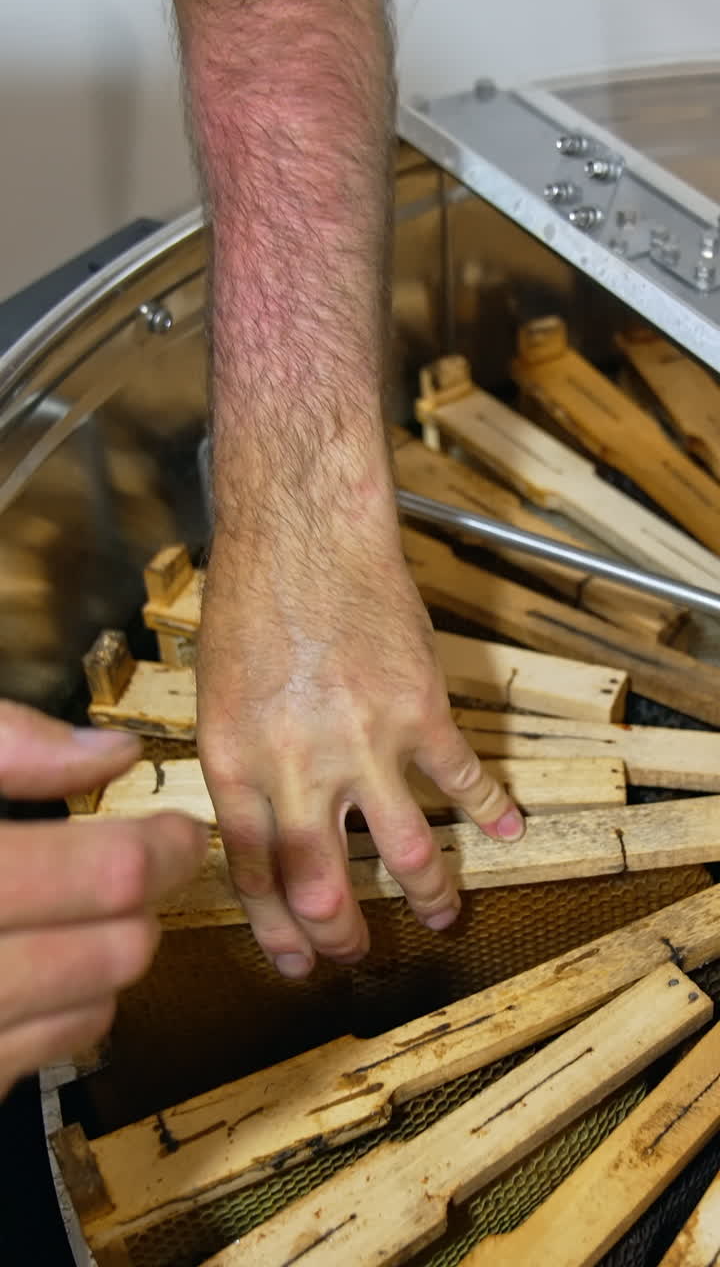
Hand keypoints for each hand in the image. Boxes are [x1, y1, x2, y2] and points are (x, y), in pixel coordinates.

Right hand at [0, 702, 206, 1099]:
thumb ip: (10, 746)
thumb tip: (110, 752)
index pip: (110, 874)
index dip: (165, 847)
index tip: (178, 832)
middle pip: (119, 950)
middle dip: (142, 901)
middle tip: (136, 866)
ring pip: (94, 1008)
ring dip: (111, 954)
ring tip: (83, 910)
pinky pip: (45, 1054)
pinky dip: (70, 1009)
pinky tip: (48, 964)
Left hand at [197, 515, 523, 980]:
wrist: (305, 533)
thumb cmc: (251, 603)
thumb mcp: (215, 696)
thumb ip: (239, 769)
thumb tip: (253, 832)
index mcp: (236, 764)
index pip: (255, 875)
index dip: (278, 930)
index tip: (297, 960)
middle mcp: (300, 766)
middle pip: (324, 885)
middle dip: (343, 935)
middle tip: (359, 951)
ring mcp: (366, 741)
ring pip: (405, 851)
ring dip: (429, 893)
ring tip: (442, 915)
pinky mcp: (422, 710)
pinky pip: (464, 777)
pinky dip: (491, 809)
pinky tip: (509, 830)